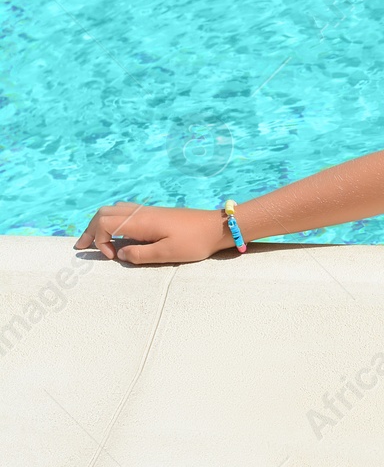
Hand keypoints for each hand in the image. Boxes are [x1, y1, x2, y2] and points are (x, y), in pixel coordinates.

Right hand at [73, 202, 235, 264]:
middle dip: (90, 230)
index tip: (113, 256)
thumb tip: (119, 254)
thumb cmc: (194, 242)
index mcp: (141, 221)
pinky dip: (113, 221)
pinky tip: (116, 233)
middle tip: (82, 247)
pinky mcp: (155, 213)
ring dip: (100, 224)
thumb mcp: (166, 254)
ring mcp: (148, 211)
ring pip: (114, 210)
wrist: (217, 227)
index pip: (104, 223)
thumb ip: (139, 255)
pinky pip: (126, 211)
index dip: (100, 241)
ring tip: (94, 241)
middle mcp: (141, 212)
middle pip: (104, 213)